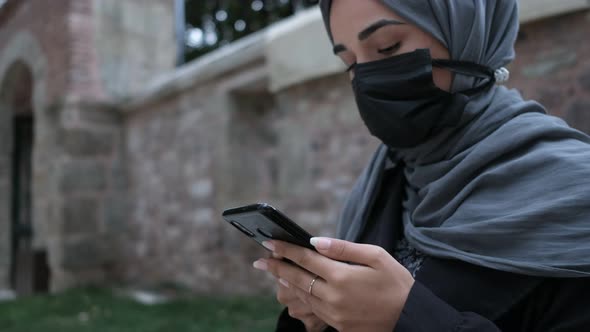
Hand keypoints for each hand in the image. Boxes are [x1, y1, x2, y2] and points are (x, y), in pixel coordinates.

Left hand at [254, 238, 414, 331]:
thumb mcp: (376, 256)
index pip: (305, 259)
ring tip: (275, 273)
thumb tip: (317, 241)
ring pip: (302, 296)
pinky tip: (297, 290)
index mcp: (342, 277)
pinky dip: (302, 297)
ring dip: (286, 283)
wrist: (411, 318)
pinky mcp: (338, 326)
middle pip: (297, 279)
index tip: (269, 243)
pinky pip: (313, 309)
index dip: (285, 250)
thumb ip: (344, 249)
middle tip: (260, 260)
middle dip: (276, 268)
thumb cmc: (397, 283)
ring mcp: (334, 314)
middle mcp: (333, 297)